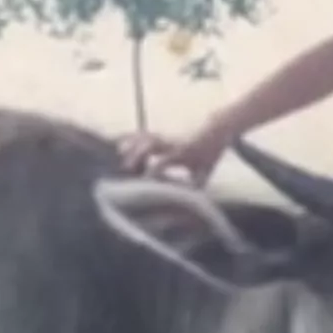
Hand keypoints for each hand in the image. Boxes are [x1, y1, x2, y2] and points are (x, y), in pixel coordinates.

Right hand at [115, 122, 231, 185]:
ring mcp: (164, 136)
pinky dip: (129, 137)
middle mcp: (170, 144)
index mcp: (181, 154)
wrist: (215, 128)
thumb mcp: (206, 171)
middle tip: (127, 170)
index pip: (161, 164)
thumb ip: (196, 186)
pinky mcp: (161, 132)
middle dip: (136, 157)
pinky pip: (142, 133)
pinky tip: (117, 143)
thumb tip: (189, 204)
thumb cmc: (210, 152)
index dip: (151, 173)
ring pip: (142, 138)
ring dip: (130, 146)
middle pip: (148, 146)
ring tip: (119, 156)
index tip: (143, 182)